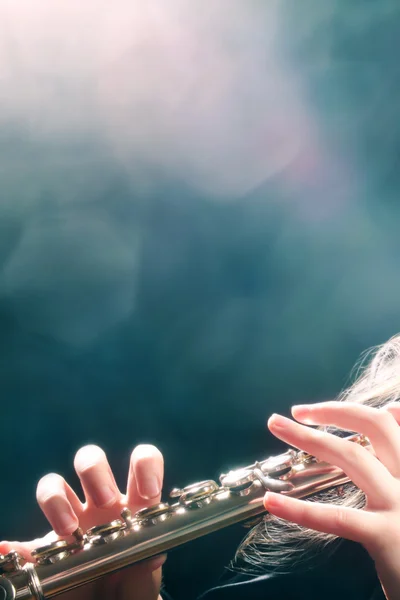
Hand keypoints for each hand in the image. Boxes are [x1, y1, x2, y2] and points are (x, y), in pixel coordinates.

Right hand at [0, 444, 164, 599]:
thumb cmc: (134, 585)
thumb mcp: (145, 579)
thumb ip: (147, 567)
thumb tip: (153, 556)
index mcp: (133, 503)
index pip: (142, 462)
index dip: (145, 464)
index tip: (148, 490)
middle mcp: (102, 502)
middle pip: (92, 461)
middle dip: (95, 473)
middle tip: (105, 502)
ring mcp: (73, 519)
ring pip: (55, 484)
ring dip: (56, 498)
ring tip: (68, 530)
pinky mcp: (48, 549)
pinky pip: (25, 542)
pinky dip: (16, 546)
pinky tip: (11, 550)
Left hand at [264, 401, 399, 599]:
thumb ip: (397, 463)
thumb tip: (391, 415)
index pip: (393, 424)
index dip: (357, 411)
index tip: (323, 410)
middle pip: (376, 428)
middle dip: (333, 411)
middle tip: (298, 411)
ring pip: (353, 458)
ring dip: (308, 437)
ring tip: (275, 425)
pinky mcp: (386, 536)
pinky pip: (337, 517)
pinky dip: (300, 509)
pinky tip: (271, 501)